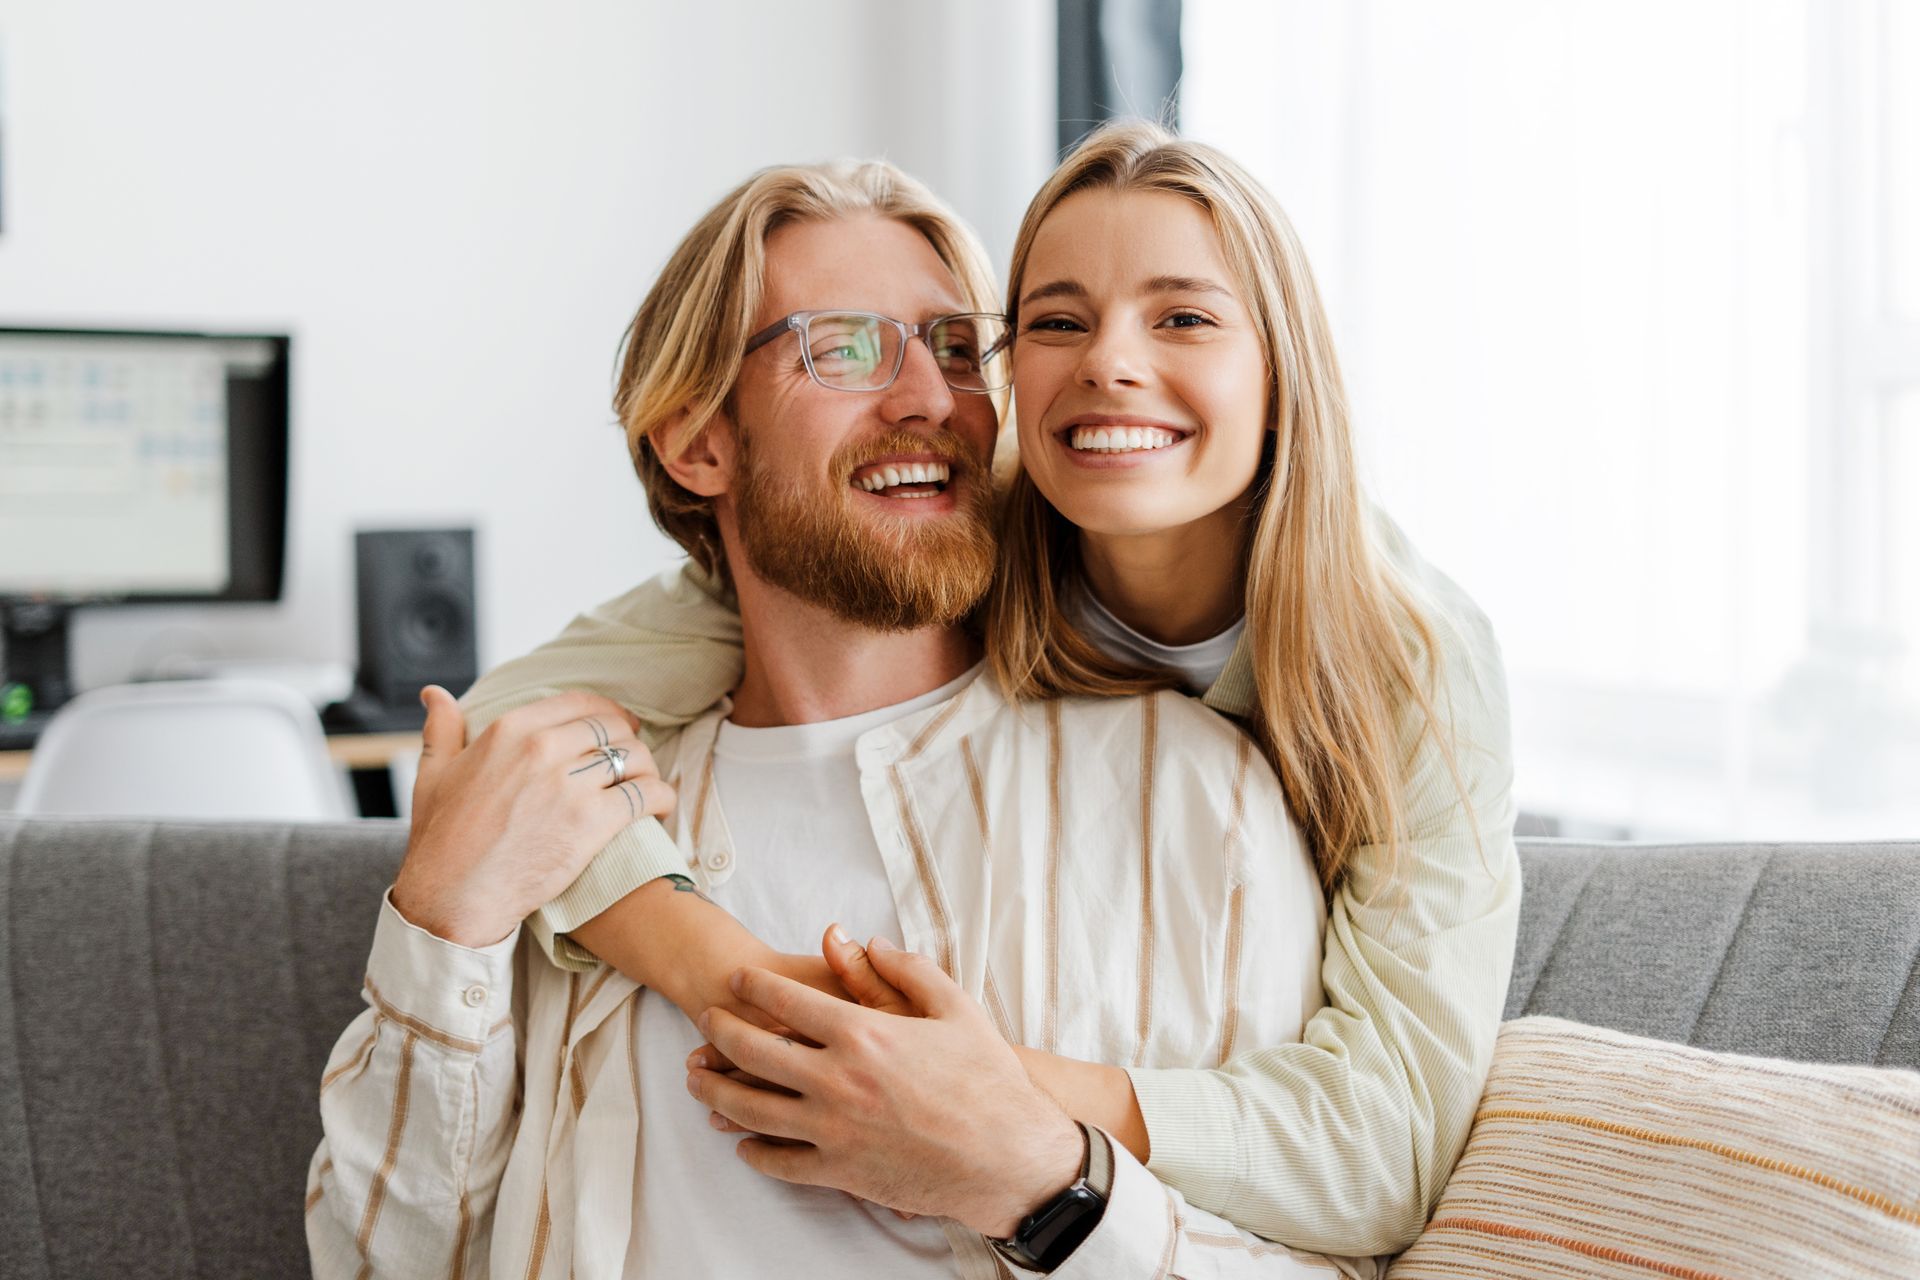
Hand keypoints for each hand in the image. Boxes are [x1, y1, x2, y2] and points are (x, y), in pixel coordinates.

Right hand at [390, 686, 674, 946]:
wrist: (453, 896)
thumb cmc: (441, 840)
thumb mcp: (433, 773)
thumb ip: (442, 728)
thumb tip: (435, 693)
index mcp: (510, 729)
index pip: (580, 704)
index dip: (608, 713)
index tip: (619, 725)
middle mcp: (542, 748)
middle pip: (612, 728)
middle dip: (629, 741)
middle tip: (635, 760)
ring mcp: (569, 784)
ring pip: (633, 757)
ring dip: (647, 769)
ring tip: (647, 785)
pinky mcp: (591, 822)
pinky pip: (645, 794)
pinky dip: (661, 797)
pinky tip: (661, 806)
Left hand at [684, 937, 1082, 1237]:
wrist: (1009, 1158)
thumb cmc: (989, 1080)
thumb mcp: (956, 1008)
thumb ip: (907, 970)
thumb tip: (872, 942)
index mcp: (863, 1033)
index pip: (786, 1002)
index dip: (754, 986)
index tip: (736, 980)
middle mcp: (837, 1080)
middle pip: (754, 1050)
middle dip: (721, 1031)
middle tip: (706, 1020)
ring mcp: (833, 1130)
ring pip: (752, 1109)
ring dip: (716, 1091)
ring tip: (697, 1080)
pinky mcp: (839, 1173)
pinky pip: (779, 1162)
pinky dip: (753, 1151)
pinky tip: (742, 1142)